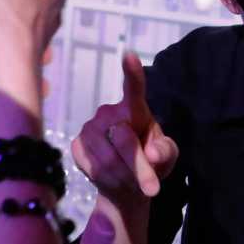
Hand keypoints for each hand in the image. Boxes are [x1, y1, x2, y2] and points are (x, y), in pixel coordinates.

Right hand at [71, 52, 179, 201]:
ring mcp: (90, 128)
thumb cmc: (150, 162)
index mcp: (135, 109)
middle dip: (140, 168)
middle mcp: (109, 113)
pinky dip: (109, 182)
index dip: (132, 73)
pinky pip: (94, 168)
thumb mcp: (166, 157)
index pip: (134, 88)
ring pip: (110, 160)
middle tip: (153, 188)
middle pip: (125, 140)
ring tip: (133, 182)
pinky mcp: (77, 146)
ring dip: (126, 178)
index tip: (129, 55)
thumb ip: (165, 152)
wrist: (126, 184)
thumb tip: (152, 155)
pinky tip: (114, 180)